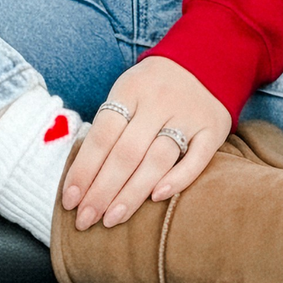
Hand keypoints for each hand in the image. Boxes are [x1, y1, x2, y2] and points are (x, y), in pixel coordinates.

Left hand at [60, 55, 229, 230]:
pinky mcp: (213, 128)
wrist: (204, 61)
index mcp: (130, 89)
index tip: (69, 201)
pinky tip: (156, 198)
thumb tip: (82, 177)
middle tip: (85, 221)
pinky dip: (177, 180)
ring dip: (131, 193)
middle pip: (126, 152)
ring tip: (111, 219)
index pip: (102, 135)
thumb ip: (110, 127)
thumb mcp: (128, 91)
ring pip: (157, 159)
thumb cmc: (153, 87)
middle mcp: (158, 101)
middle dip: (102, 191)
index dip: (83, 170)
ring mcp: (188, 114)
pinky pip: (197, 159)